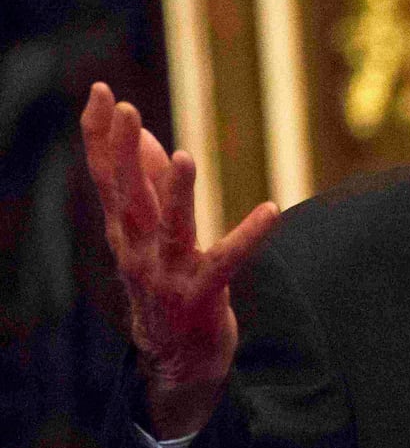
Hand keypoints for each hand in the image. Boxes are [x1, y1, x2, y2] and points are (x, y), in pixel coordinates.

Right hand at [80, 82, 278, 436]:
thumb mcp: (147, 235)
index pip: (106, 177)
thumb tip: (141, 135)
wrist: (176, 357)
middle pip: (127, 196)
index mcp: (124, 232)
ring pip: (171, 227)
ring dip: (175, 192)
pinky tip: (271, 210)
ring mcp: (168, 275)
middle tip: (125, 107)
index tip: (100, 91)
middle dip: (122, 151)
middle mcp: (139, 251)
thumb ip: (145, 185)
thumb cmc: (164, 283)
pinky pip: (228, 260)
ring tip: (182, 155)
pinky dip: (249, 235)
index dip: (99, 135)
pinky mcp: (203, 295)